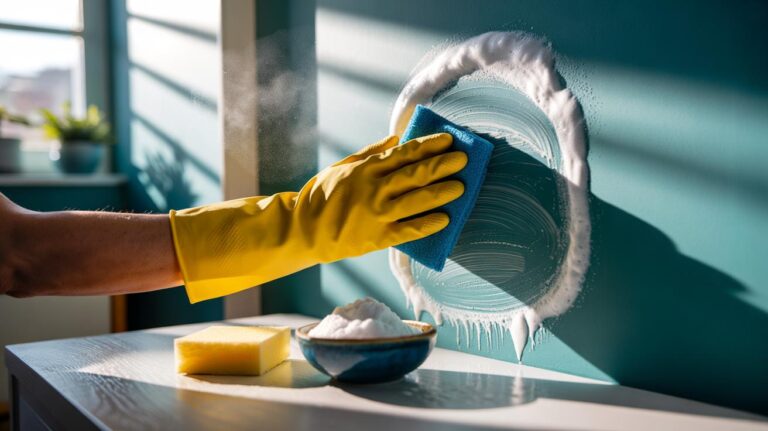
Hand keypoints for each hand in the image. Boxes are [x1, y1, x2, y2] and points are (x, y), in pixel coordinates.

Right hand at [170, 133, 465, 302]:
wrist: (302, 230)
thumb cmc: (321, 196)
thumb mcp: (343, 166)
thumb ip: (372, 153)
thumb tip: (397, 138)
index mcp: (367, 169)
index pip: (406, 153)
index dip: (430, 145)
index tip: (450, 140)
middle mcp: (375, 189)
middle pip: (417, 174)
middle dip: (444, 165)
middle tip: (465, 160)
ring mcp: (378, 214)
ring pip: (418, 200)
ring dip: (442, 192)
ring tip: (461, 187)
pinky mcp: (378, 237)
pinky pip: (410, 230)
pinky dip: (429, 224)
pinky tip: (446, 219)